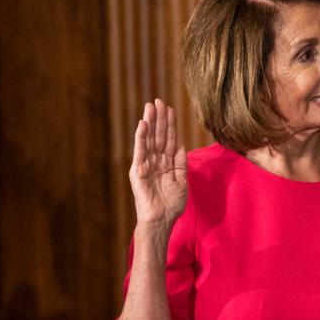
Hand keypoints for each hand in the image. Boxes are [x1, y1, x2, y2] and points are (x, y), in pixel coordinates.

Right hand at [129, 99, 187, 226]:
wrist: (161, 220)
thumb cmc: (171, 204)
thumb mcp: (181, 181)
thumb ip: (180, 163)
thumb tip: (180, 145)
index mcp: (166, 163)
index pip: (168, 139)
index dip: (170, 124)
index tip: (171, 109)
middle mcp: (155, 161)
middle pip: (158, 135)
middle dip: (159, 118)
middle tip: (159, 100)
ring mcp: (145, 164)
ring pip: (148, 139)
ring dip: (149, 122)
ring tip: (150, 106)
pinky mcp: (137, 170)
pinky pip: (140, 151)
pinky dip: (141, 137)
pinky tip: (143, 125)